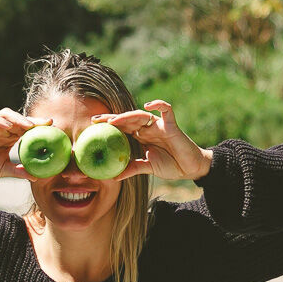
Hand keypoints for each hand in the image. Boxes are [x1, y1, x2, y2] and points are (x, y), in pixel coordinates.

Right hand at [0, 108, 46, 186]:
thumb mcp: (4, 170)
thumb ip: (19, 171)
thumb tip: (37, 177)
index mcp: (8, 137)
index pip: (25, 127)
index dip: (37, 125)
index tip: (52, 126)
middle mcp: (1, 130)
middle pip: (18, 119)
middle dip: (32, 120)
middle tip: (45, 123)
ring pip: (5, 115)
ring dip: (17, 118)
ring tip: (28, 125)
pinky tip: (8, 126)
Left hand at [95, 100, 211, 181]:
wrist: (190, 169)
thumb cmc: (170, 166)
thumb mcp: (148, 168)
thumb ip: (132, 169)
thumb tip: (113, 177)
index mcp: (141, 136)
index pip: (122, 128)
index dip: (108, 125)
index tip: (92, 126)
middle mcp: (148, 128)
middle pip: (127, 119)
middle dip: (112, 118)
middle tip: (96, 120)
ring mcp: (159, 125)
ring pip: (141, 115)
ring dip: (127, 116)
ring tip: (114, 120)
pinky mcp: (171, 125)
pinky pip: (166, 110)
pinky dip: (159, 105)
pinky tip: (149, 105)